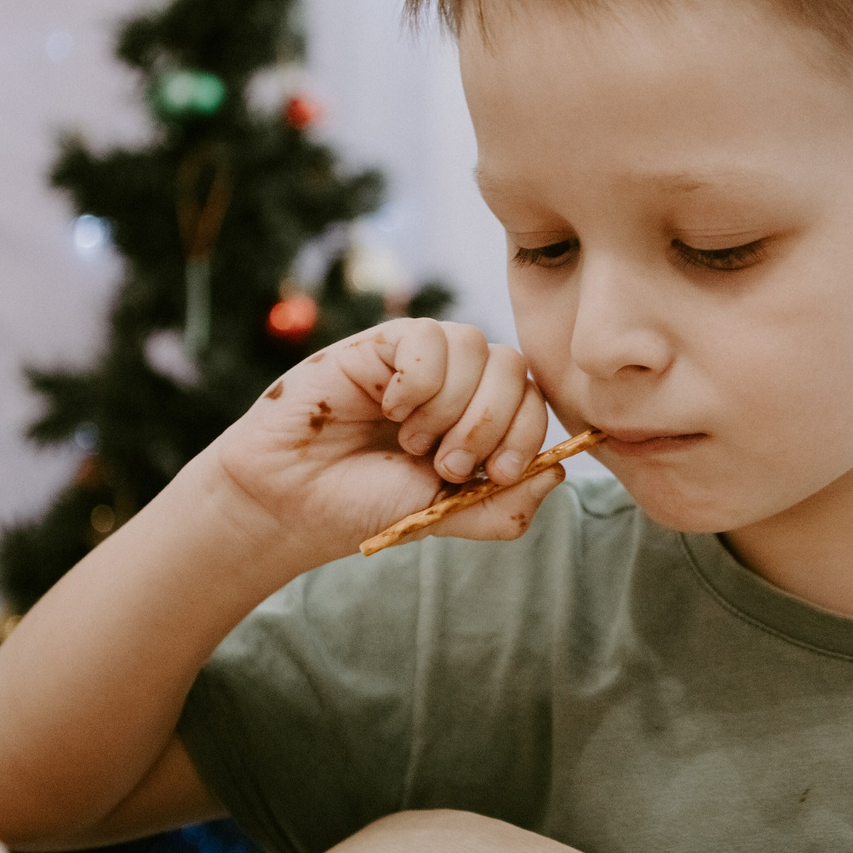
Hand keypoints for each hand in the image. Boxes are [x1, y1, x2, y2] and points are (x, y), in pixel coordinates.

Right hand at [201, 318, 560, 569]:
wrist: (294, 501)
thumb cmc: (366, 505)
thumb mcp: (446, 516)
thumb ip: (505, 506)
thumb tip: (558, 471)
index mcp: (479, 419)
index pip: (534, 400)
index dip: (527, 435)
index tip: (495, 475)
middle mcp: (457, 383)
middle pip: (514, 367)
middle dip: (490, 425)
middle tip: (445, 465)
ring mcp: (420, 360)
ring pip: (476, 346)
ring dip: (451, 406)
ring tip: (411, 440)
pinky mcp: (381, 344)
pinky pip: (428, 335)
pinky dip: (418, 380)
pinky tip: (390, 407)